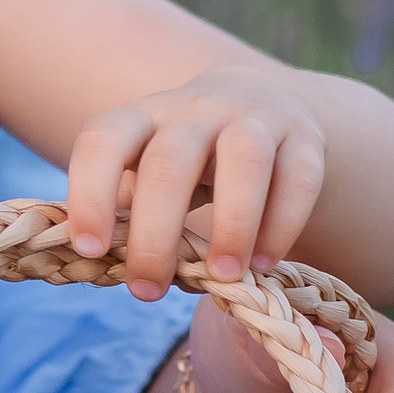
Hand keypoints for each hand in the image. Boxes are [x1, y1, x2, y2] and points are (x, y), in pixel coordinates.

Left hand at [66, 66, 328, 297]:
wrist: (261, 102)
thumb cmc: (187, 157)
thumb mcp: (148, 165)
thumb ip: (129, 204)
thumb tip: (103, 262)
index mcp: (143, 116)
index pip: (104, 140)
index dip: (90, 193)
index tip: (89, 250)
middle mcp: (195, 109)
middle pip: (169, 162)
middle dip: (154, 233)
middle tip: (147, 290)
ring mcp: (253, 118)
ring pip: (244, 159)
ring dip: (232, 223)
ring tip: (222, 277)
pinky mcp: (304, 139)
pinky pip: (299, 178)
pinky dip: (282, 225)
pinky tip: (263, 264)